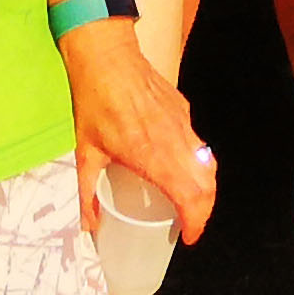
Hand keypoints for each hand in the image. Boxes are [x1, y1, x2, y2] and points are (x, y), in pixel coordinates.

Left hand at [64, 27, 215, 238]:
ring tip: (189, 202)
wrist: (106, 57)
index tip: (188, 237)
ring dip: (204, 189)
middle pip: (207, 185)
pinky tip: (179, 168)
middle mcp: (175, 143)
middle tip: (190, 225)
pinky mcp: (184, 111)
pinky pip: (198, 144)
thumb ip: (87, 193)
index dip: (196, 223)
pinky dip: (197, 164)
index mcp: (152, 156)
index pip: (190, 198)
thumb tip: (91, 226)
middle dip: (204, 212)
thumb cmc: (94, 102)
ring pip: (208, 164)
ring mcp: (183, 125)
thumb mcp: (85, 153)